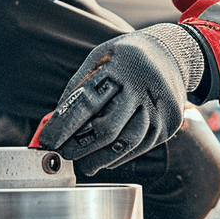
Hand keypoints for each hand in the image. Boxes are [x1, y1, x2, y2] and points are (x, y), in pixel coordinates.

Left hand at [37, 24, 204, 175]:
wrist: (171, 54)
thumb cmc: (124, 57)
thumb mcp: (99, 58)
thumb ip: (78, 86)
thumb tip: (54, 121)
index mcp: (122, 66)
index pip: (88, 101)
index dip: (65, 125)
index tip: (48, 140)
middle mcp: (144, 87)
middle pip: (109, 127)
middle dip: (82, 146)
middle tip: (64, 154)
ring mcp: (161, 107)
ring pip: (127, 143)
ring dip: (101, 158)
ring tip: (84, 164)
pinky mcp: (170, 123)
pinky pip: (141, 147)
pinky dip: (120, 156)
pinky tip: (106, 159)